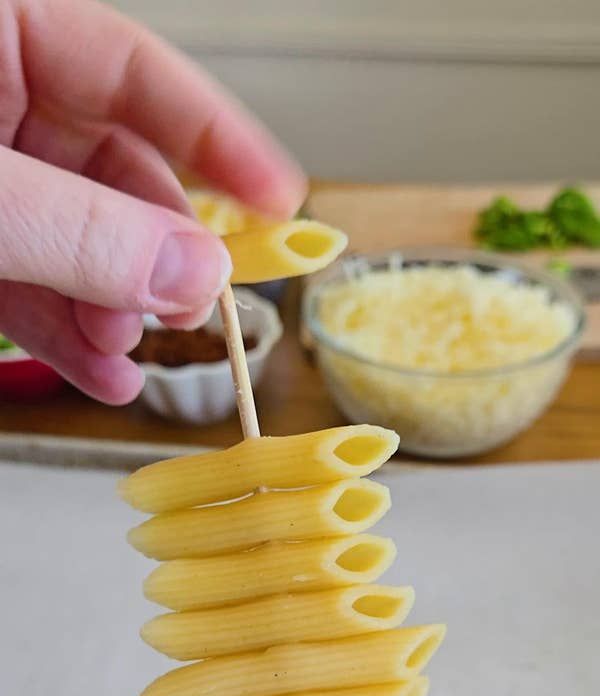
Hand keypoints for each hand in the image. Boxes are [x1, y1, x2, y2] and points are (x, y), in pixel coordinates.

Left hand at [0, 0, 304, 401]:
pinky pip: (32, 285)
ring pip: (79, 242)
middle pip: (116, 173)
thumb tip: (195, 270)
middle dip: (154, 254)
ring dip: (113, 309)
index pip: (135, 73)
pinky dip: (67, 336)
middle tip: (191, 302)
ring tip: (127, 351)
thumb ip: (84, 232)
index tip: (280, 202)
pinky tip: (103, 373)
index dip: (218, 139)